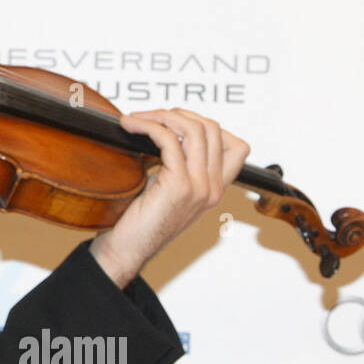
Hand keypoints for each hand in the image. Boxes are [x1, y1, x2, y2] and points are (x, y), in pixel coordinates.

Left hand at [89, 108, 249, 288]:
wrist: (127, 249)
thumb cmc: (140, 220)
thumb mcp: (168, 188)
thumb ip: (179, 164)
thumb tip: (167, 128)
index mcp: (216, 188)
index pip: (236, 146)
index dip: (206, 125)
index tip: (175, 123)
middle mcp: (213, 187)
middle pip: (212, 129)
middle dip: (178, 114)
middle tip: (150, 116)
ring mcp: (200, 187)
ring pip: (193, 129)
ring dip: (160, 116)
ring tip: (137, 119)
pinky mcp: (178, 186)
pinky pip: (168, 140)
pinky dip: (148, 126)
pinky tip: (131, 126)